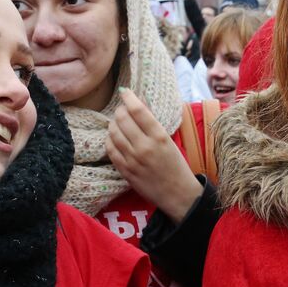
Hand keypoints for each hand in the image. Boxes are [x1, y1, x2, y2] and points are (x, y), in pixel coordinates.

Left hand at [106, 90, 203, 223]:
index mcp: (160, 137)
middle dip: (120, 110)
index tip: (125, 92)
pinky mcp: (124, 170)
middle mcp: (144, 147)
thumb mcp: (169, 142)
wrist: (177, 194)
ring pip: (113, 132)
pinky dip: (110, 139)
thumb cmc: (176, 166)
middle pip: (122, 119)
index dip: (129, 97)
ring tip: (118, 123)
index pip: (138, 111)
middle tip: (123, 110)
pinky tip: (114, 137)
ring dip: (113, 123)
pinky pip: (110, 149)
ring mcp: (132, 159)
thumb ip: (153, 125)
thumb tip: (138, 105)